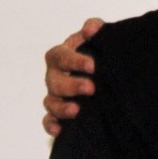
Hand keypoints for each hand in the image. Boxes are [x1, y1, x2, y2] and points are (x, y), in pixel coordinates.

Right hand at [44, 18, 102, 135]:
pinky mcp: (60, 113)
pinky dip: (51, 125)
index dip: (74, 60)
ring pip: (50, 102)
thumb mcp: (100, 38)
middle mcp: (55, 75)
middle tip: (91, 88)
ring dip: (61, 107)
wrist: (108, 73)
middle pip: (55, 81)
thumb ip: (96, 28)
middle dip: (71, 85)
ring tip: (76, 110)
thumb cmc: (99, 52)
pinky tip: (59, 130)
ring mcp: (56, 95)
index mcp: (63, 56)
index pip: (61, 56)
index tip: (93, 66)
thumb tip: (91, 29)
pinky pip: (49, 120)